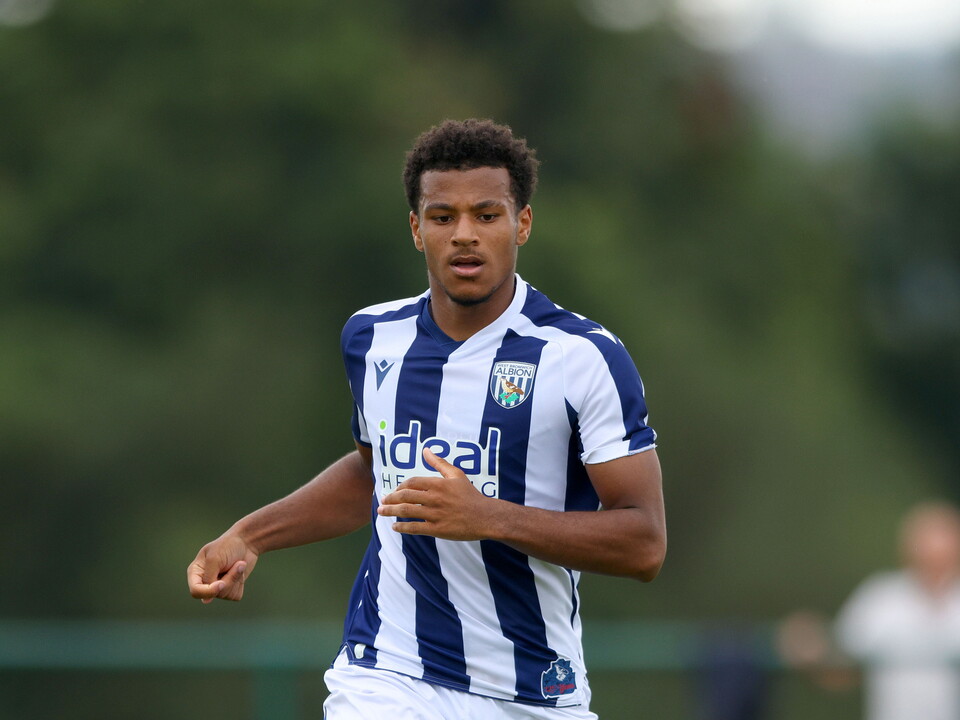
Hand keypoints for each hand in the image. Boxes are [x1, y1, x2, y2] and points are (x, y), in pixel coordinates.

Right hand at [187, 532, 259, 603]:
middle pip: (214, 594)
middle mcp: (205, 581)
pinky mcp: (230, 588)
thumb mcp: (215, 558)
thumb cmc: (228, 546)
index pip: (195, 591)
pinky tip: (240, 571)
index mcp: (195, 572)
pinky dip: (240, 583)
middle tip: (237, 564)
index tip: (221, 583)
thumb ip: (208, 577)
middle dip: (228, 580)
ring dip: (236, 578)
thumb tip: (206, 601)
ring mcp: (218, 586)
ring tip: (238, 564)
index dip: (208, 591)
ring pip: (226, 595)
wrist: (246, 542)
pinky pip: (235, 595)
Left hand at [377, 448, 502, 540]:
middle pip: (405, 496)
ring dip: (391, 511)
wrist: (485, 516)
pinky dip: (403, 527)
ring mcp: (435, 514)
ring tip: (381, 512)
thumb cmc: (470, 495)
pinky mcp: (438, 529)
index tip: (395, 491)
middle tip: (382, 501)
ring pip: (407, 511)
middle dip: (390, 498)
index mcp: (438, 484)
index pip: (412, 482)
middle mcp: (435, 498)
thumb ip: (439, 462)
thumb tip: (426, 450)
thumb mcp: (456, 475)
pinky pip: (415, 528)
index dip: (400, 486)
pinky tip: (394, 526)